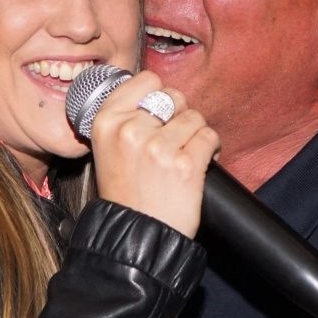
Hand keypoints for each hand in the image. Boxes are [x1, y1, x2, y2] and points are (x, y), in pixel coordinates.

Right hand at [88, 70, 218, 237]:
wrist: (136, 237)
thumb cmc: (126, 195)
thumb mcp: (107, 149)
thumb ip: (125, 118)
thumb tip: (155, 92)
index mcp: (106, 122)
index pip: (146, 80)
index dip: (159, 94)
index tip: (161, 113)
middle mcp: (130, 130)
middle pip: (173, 97)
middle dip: (180, 115)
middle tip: (175, 139)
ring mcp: (158, 148)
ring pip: (195, 117)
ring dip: (196, 134)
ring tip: (186, 154)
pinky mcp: (185, 165)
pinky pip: (209, 137)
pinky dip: (211, 149)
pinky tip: (199, 163)